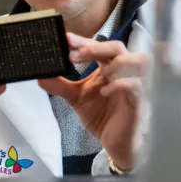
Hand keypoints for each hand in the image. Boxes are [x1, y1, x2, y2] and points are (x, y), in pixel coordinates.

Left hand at [38, 33, 149, 170]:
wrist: (113, 142)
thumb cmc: (101, 115)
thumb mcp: (75, 98)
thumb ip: (60, 86)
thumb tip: (40, 76)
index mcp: (108, 67)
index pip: (99, 46)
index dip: (84, 41)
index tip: (66, 39)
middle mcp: (123, 72)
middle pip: (118, 46)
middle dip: (97, 47)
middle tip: (75, 54)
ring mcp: (134, 85)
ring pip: (138, 60)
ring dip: (117, 62)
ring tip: (99, 71)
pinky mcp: (139, 101)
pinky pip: (136, 85)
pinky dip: (120, 84)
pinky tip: (104, 92)